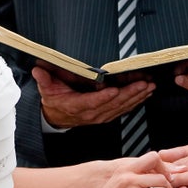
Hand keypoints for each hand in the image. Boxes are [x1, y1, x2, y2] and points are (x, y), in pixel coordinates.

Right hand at [32, 65, 155, 128]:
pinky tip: (146, 94)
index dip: (103, 97)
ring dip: (137, 97)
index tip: (114, 90)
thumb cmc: (55, 100)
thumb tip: (38, 70)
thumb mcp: (46, 90)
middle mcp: (92, 113)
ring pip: (122, 107)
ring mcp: (102, 115)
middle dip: (130, 93)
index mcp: (77, 106)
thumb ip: (44, 80)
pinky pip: (124, 109)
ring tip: (149, 86)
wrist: (58, 117)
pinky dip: (136, 101)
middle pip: (113, 104)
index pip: (92, 102)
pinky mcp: (108, 115)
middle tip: (144, 84)